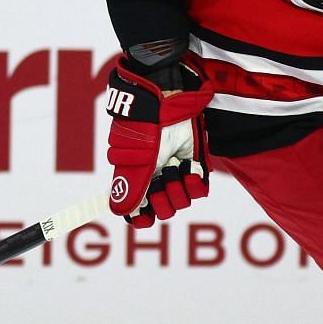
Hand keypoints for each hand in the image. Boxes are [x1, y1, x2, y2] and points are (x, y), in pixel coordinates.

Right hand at [104, 57, 212, 227]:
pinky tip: (188, 167)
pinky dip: (195, 182)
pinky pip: (199, 191)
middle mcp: (157, 180)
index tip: (146, 216)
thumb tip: (123, 213)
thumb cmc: (146, 131)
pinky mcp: (195, 166)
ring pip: (182, 202)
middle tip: (160, 176)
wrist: (168, 105)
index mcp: (137, 180)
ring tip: (174, 165)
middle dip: (163, 198)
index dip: (144, 218)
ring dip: (178, 186)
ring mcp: (177, 173)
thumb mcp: (138, 161)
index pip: (141, 213)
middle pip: (164, 211)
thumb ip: (132, 188)